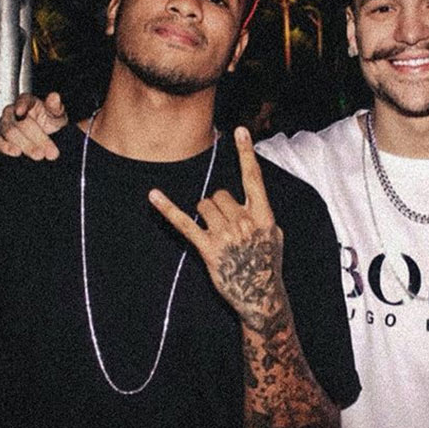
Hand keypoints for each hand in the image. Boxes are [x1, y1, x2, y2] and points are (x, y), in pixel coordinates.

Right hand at [0, 92, 67, 159]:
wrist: (46, 135)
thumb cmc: (50, 121)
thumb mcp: (57, 114)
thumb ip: (55, 107)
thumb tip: (54, 96)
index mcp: (28, 101)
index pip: (23, 100)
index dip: (21, 105)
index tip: (20, 111)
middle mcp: (12, 111)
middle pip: (20, 122)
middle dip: (37, 138)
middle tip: (51, 151)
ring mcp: (3, 124)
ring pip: (10, 133)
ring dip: (26, 145)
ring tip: (39, 155)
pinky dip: (4, 147)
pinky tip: (16, 152)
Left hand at [149, 127, 286, 334]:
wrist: (261, 297)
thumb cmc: (268, 265)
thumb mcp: (275, 236)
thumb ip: (263, 216)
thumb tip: (251, 204)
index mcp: (263, 215)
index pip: (254, 178)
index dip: (246, 153)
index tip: (239, 130)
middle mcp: (244, 221)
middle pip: (219, 194)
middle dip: (217, 205)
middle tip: (224, 226)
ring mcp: (225, 235)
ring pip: (204, 205)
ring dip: (205, 214)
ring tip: (215, 233)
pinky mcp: (208, 248)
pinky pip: (185, 223)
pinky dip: (168, 208)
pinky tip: (153, 196)